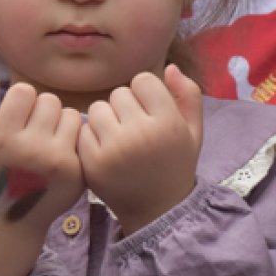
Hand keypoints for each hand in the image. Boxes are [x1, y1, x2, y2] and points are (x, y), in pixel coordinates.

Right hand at [0, 77, 83, 275]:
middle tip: (32, 129)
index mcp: (3, 139)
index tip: (15, 116)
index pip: (24, 91)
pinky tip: (59, 152)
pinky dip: (72, 138)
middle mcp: (32, 149)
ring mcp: (58, 162)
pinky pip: (82, 135)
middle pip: (49, 100)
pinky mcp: (78, 172)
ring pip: (70, 114)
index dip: (19, 100)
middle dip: (40, 110)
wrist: (11, 218)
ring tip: (47, 138)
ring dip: (59, 121)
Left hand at [79, 67, 202, 233]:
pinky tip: (105, 151)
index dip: (145, 94)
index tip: (150, 112)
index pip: (142, 80)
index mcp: (168, 124)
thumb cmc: (175, 164)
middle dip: (125, 107)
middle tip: (135, 129)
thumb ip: (188, 95)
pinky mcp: (90, 161)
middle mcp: (140, 134)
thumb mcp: (193, 131)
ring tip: (119, 138)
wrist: (156, 209)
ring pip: (97, 109)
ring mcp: (113, 149)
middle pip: (118, 93)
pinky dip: (91, 137)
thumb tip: (169, 66)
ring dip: (105, 119)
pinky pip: (83, 130)